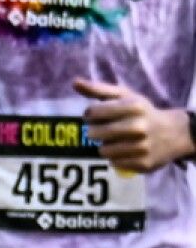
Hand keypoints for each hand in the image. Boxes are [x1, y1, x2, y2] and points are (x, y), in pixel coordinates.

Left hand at [73, 80, 191, 173]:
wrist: (173, 133)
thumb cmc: (141, 112)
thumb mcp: (124, 96)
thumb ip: (98, 89)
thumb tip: (75, 83)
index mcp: (133, 106)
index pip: (93, 112)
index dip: (90, 114)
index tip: (96, 115)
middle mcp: (138, 127)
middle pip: (94, 133)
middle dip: (95, 131)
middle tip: (106, 129)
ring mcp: (141, 147)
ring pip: (103, 150)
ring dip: (106, 146)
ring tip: (118, 140)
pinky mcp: (142, 164)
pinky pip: (114, 163)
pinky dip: (116, 157)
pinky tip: (127, 150)